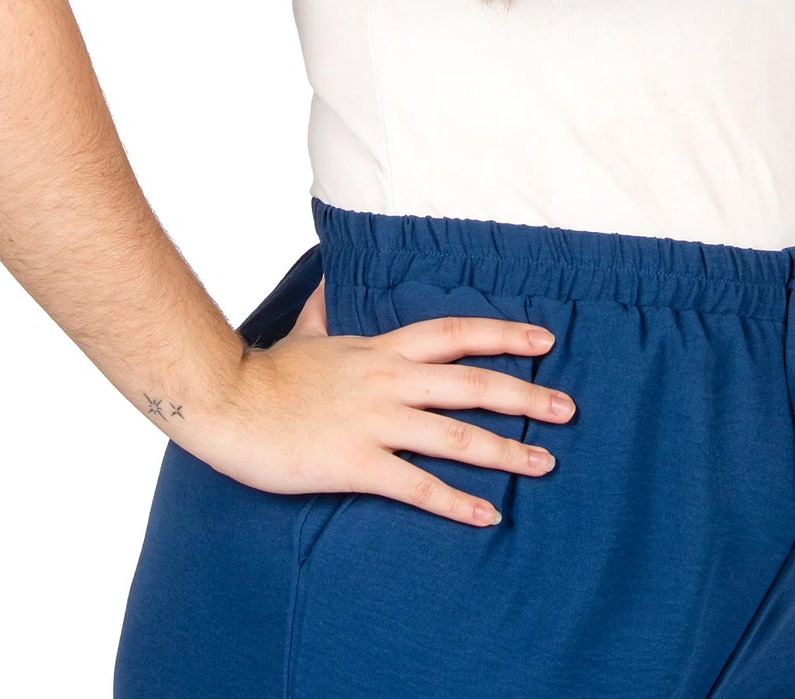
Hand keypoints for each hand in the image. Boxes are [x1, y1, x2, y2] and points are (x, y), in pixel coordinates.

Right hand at [196, 276, 575, 526]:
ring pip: (455, 436)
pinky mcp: (356, 463)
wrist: (227, 402)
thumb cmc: (266, 372)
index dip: (503, 335)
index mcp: (381, 350)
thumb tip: (326, 277)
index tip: (545, 340)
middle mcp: (388, 381)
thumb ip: (325, 307)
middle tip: (568, 409)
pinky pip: (417, 486)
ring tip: (544, 464)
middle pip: (471, 384)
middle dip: (525, 396)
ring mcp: (374, 422)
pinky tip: (488, 517)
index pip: (455, 334)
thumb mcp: (306, 330)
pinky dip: (457, 503)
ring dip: (506, 451)